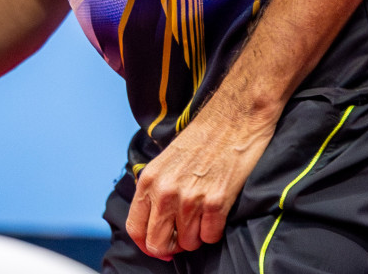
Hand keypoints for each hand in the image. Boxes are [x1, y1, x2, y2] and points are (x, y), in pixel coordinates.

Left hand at [124, 106, 276, 259]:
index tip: (160, 247)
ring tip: (203, 215)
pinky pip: (211, 237)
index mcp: (149, 181)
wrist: (232, 120)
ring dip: (196, 236)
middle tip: (184, 234)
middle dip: (172, 246)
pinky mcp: (216, 202)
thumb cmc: (200, 140)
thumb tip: (154, 227)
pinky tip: (216, 212)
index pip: (135, 229)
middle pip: (158, 244)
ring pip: (188, 244)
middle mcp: (165, 192)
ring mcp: (190, 198)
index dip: (147, 244)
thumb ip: (155, 192)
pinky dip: (214, 231)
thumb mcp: (165, 162)